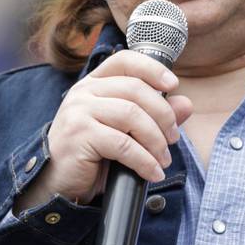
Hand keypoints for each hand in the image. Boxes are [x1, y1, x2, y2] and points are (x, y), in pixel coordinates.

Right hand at [15, 51, 192, 211]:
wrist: (58, 184)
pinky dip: (144, 160)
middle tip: (173, 138)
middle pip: (135, 90)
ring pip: (131, 115)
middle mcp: (84, 92)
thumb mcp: (126, 131)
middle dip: (163, 115)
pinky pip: (123, 144)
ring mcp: (79, 111)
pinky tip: (152, 172)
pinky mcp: (79, 135)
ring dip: (156, 140)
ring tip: (163, 160)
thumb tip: (186, 104)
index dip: (152, 68)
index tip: (173, 85)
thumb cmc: (92, 155)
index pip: (125, 60)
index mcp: (94, 83)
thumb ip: (155, 115)